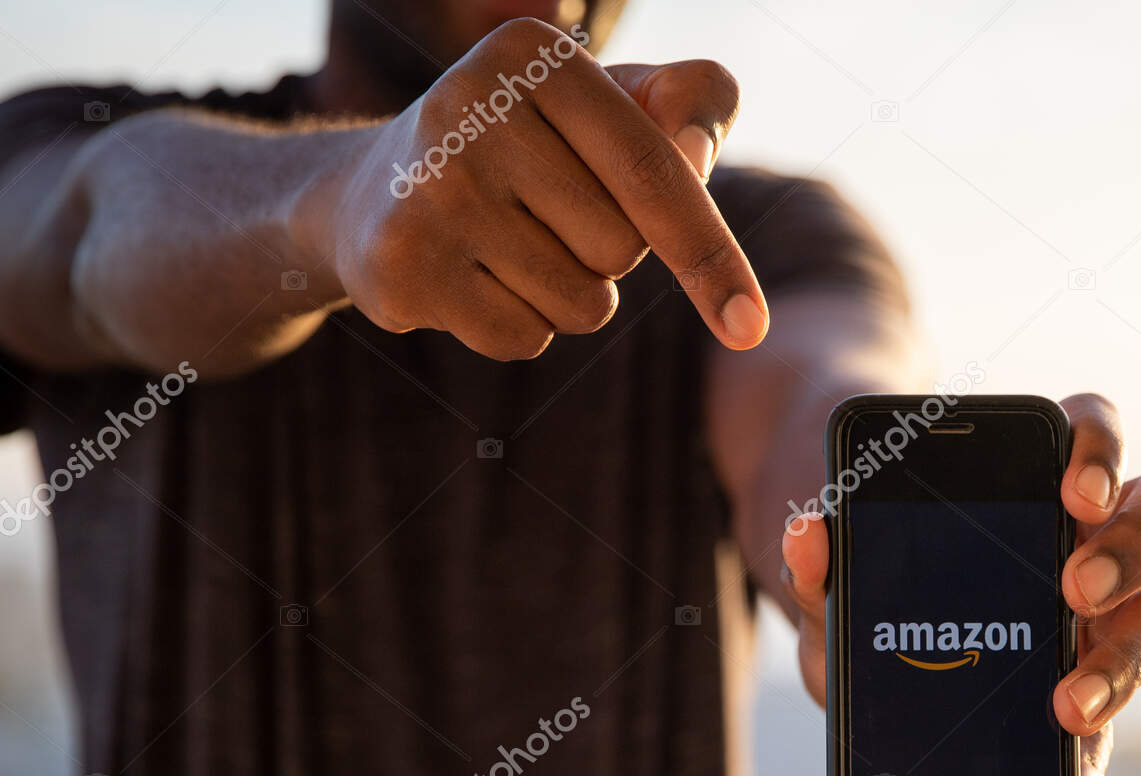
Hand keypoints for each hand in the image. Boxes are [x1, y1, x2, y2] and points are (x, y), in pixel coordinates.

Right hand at [302, 19, 767, 359]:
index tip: (752, 328)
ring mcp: (429, 188)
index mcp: (533, 54)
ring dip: (567, 296)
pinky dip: (517, 327)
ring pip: (580, 303)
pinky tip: (470, 278)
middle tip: (543, 215)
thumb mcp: (612, 106)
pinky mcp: (401, 266)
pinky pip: (525, 339)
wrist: (372, 192)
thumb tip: (697, 157)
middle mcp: (470, 105)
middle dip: (607, 253)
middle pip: (621, 248)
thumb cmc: (532, 149)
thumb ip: (686, 109)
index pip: (654, 172)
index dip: (710, 255)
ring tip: (506, 246)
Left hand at [779, 394, 1140, 775]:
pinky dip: (1095, 768)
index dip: (1098, 448)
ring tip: (1070, 706)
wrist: (854, 611)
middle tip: (1076, 590)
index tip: (1072, 492)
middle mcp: (1088, 532)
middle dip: (1133, 547)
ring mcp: (1099, 614)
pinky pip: (1109, 730)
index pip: (1092, 427)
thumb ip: (818, 555)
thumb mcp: (831, 558)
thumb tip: (807, 537)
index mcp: (1033, 474)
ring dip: (1129, 660)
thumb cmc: (859, 556)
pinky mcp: (1084, 695)